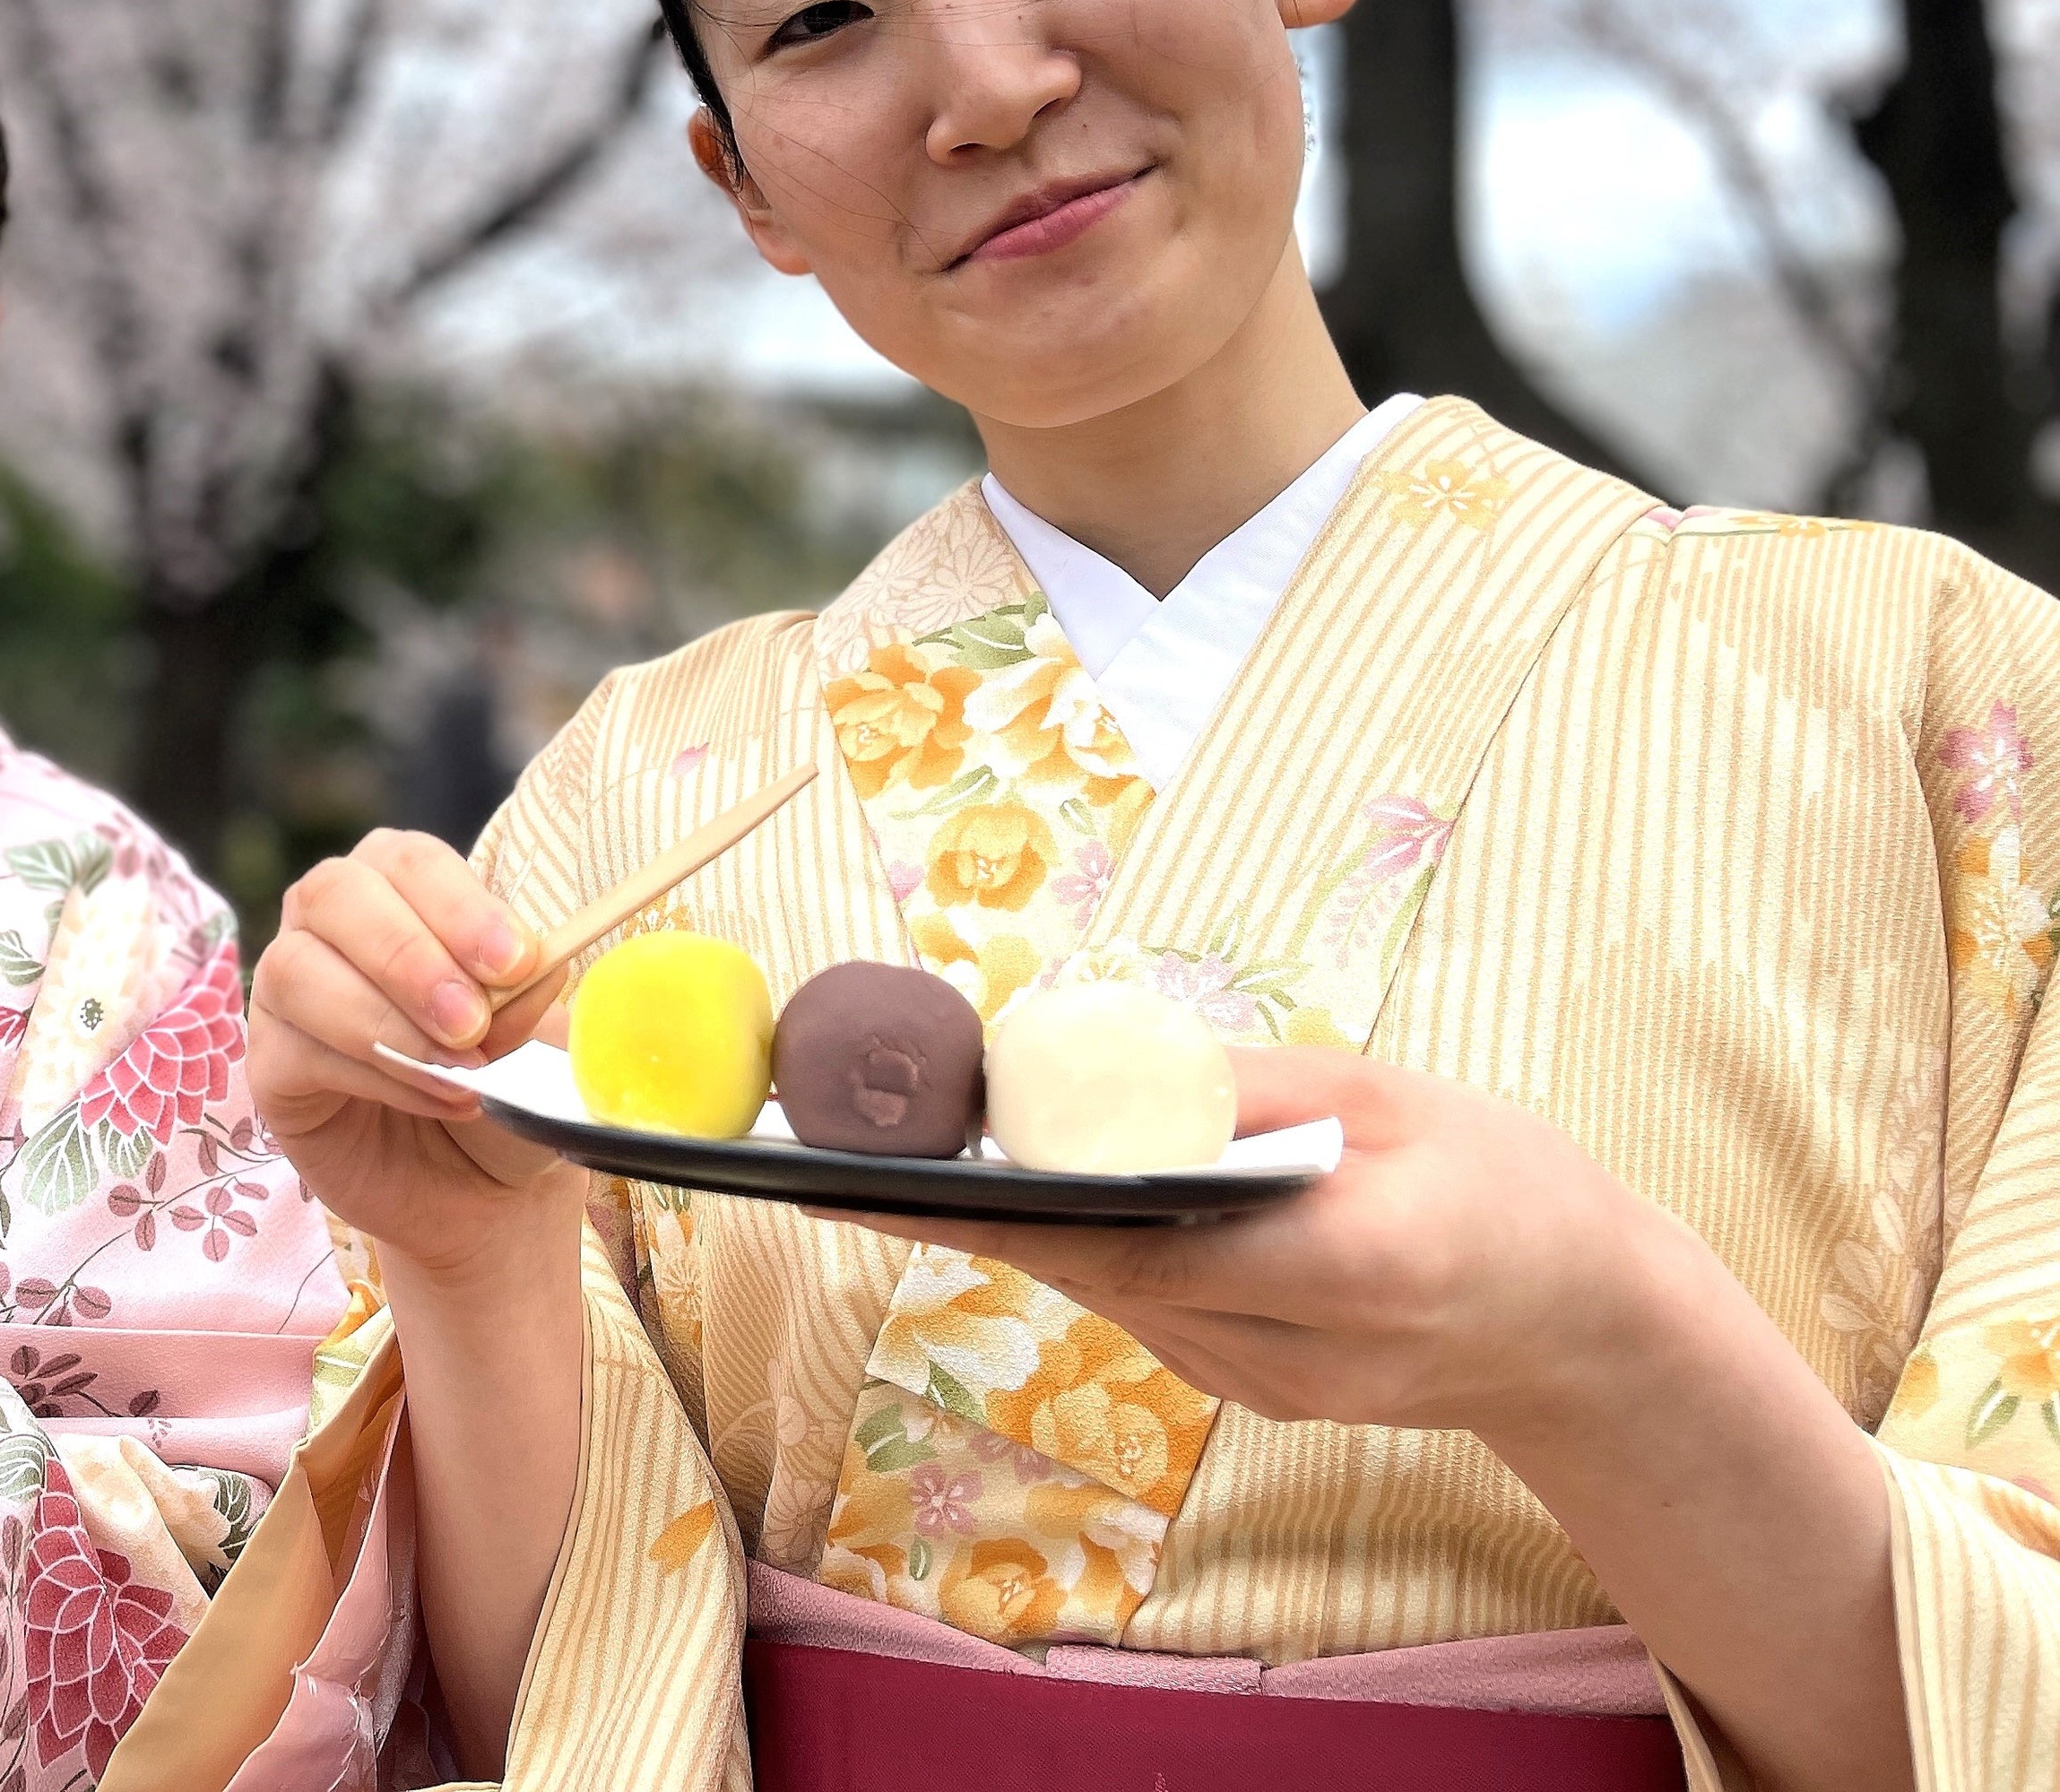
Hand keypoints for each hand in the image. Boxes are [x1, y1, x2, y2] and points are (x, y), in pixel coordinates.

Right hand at [248, 829, 585, 1283]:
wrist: (479, 1182)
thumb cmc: (506, 1081)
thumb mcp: (537, 1038)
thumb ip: (530, 998)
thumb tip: (537, 965)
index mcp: (401, 886)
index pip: (410, 860)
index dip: (459, 904)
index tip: (514, 963)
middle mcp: (331, 920)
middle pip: (335, 892)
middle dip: (408, 956)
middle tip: (471, 1022)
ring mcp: (288, 989)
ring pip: (297, 969)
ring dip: (386, 1021)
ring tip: (460, 1072)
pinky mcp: (270, 1063)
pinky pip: (298, 1050)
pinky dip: (375, 1076)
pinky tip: (435, 1100)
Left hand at [813, 1045, 1687, 1441]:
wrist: (1594, 1329)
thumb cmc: (1505, 1185)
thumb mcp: (1387, 1100)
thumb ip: (1240, 1089)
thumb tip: (1096, 1054)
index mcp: (1342, 1269)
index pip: (1134, 1244)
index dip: (1004, 1208)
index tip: (895, 1176)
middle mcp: (1289, 1353)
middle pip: (1097, 1276)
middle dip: (976, 1209)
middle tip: (851, 1151)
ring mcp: (1266, 1388)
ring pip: (1110, 1296)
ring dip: (1025, 1226)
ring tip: (910, 1157)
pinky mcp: (1255, 1391)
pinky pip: (1147, 1309)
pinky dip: (1092, 1249)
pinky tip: (1038, 1193)